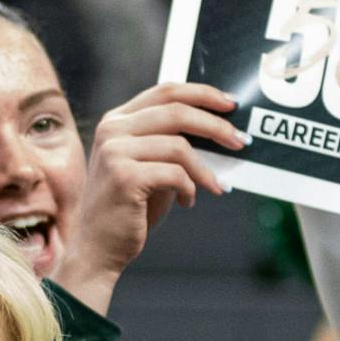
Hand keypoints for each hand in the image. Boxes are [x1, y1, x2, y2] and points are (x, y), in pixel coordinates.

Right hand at [52, 82, 244, 314]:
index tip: (230, 104)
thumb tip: (219, 130)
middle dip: (216, 126)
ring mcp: (115, 151)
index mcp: (117, 120)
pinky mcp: (124, 177)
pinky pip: (175, 174)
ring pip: (180, 145)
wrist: (99, 248)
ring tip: (215, 186)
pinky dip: (190, 188)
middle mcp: (112, 130)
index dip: (203, 94)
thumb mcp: (150, 166)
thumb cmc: (130, 209)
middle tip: (240, 142)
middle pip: (177, 111)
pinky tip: (189, 202)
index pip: (166, 91)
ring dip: (205, 169)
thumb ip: (171, 143)